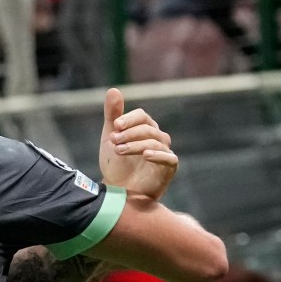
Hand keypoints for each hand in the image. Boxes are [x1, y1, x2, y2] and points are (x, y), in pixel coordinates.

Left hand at [96, 88, 178, 204]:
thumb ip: (112, 115)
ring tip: (119, 150)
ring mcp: (165, 152)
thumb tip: (113, 90)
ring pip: (155, 142)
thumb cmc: (116, 164)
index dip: (129, 119)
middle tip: (113, 140)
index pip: (142, 116)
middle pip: (148, 128)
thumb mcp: (110, 138)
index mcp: (145, 128)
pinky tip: (145, 155)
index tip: (116, 125)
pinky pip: (169, 158)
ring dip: (136, 145)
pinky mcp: (169, 168)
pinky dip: (158, 155)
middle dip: (129, 133)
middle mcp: (157, 138)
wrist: (117, 191)